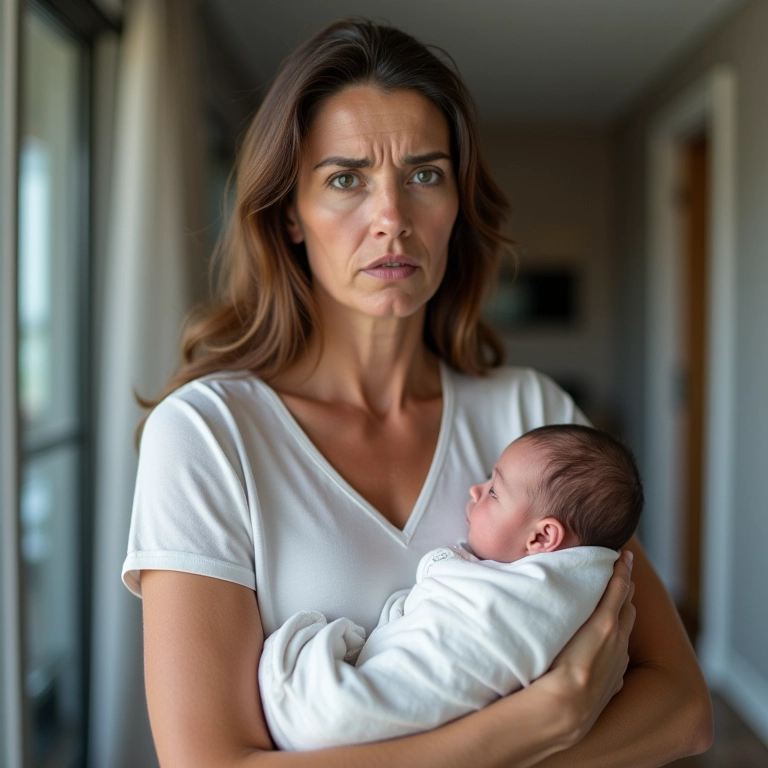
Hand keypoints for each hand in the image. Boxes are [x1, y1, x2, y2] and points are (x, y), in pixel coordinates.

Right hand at [530, 550, 635, 745]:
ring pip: (627, 629)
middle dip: (625, 588)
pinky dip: (619, 639)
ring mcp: (619, 662)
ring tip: (617, 602)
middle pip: (627, 606)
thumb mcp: (559, 626)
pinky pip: (622, 653)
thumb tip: (555, 583)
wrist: (566, 710)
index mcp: (606, 622)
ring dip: (624, 612)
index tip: (625, 554)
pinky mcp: (616, 680)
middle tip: (620, 572)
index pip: (618, 589)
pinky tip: (611, 643)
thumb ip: (563, 603)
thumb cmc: (554, 664)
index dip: (622, 570)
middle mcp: (618, 640)